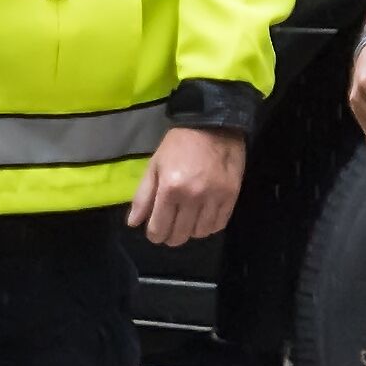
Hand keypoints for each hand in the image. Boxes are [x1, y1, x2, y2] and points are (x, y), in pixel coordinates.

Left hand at [127, 126, 245, 246]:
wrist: (213, 128)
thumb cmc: (177, 146)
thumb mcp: (154, 166)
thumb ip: (142, 197)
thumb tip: (133, 224)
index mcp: (170, 189)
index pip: (159, 227)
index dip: (155, 235)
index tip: (154, 233)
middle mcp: (193, 197)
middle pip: (180, 235)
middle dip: (171, 237)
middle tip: (169, 230)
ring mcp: (214, 198)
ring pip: (200, 233)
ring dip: (191, 232)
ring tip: (186, 222)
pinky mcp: (231, 197)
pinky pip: (219, 224)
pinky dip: (208, 226)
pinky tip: (202, 218)